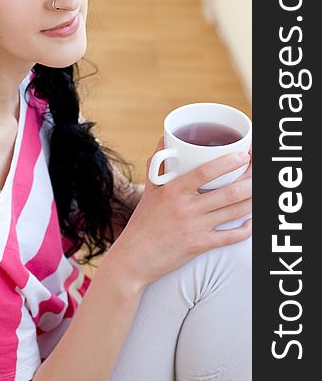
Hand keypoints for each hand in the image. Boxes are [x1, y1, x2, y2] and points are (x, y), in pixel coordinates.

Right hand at [107, 136, 251, 291]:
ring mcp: (194, 227)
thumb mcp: (149, 190)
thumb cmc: (142, 221)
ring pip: (233, 212)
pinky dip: (246, 229)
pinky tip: (254, 221)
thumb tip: (165, 138)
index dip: (228, 162)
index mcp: (173, 190)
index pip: (205, 171)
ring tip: (261, 191)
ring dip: (253, 201)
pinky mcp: (199, 246)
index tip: (244, 156)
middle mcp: (185, 208)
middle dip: (250, 181)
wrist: (134, 258)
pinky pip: (230, 237)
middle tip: (259, 173)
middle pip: (228, 192)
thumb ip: (158, 164)